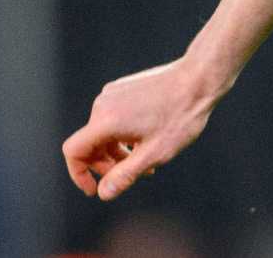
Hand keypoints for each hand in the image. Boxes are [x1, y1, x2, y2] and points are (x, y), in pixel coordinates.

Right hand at [62, 60, 215, 200]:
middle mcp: (103, 103)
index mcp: (106, 120)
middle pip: (90, 143)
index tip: (93, 190)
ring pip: (104, 132)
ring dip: (117, 152)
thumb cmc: (180, 117)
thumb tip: (103, 193)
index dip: (78, 174)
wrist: (198, 79)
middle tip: (134, 176)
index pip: (74, 151)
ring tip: (147, 163)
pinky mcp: (123, 88)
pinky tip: (148, 141)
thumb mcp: (155, 153)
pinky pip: (113, 118)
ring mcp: (112, 93)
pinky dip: (123, 135)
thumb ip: (125, 175)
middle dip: (105, 165)